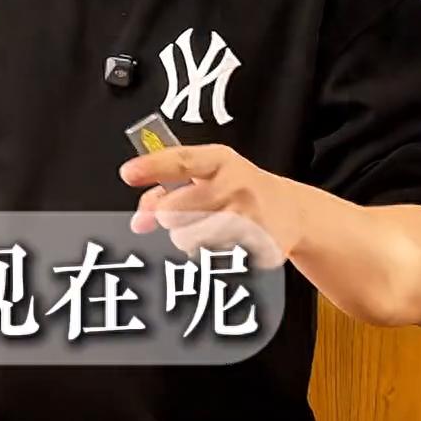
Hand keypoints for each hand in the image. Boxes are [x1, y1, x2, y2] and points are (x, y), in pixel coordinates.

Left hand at [118, 144, 303, 268]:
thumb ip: (165, 191)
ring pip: (188, 240)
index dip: (152, 167)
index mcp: (220, 161)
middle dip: (169, 217)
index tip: (128, 172)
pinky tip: (227, 242)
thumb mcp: (206, 176)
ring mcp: (249, 218)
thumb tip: (138, 221)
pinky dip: (211, 255)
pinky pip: (211, 260)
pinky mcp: (257, 248)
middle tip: (186, 213)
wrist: (291, 210)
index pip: (181, 161)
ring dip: (188, 239)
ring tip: (208, 227)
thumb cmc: (238, 189)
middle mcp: (236, 185)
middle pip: (174, 210)